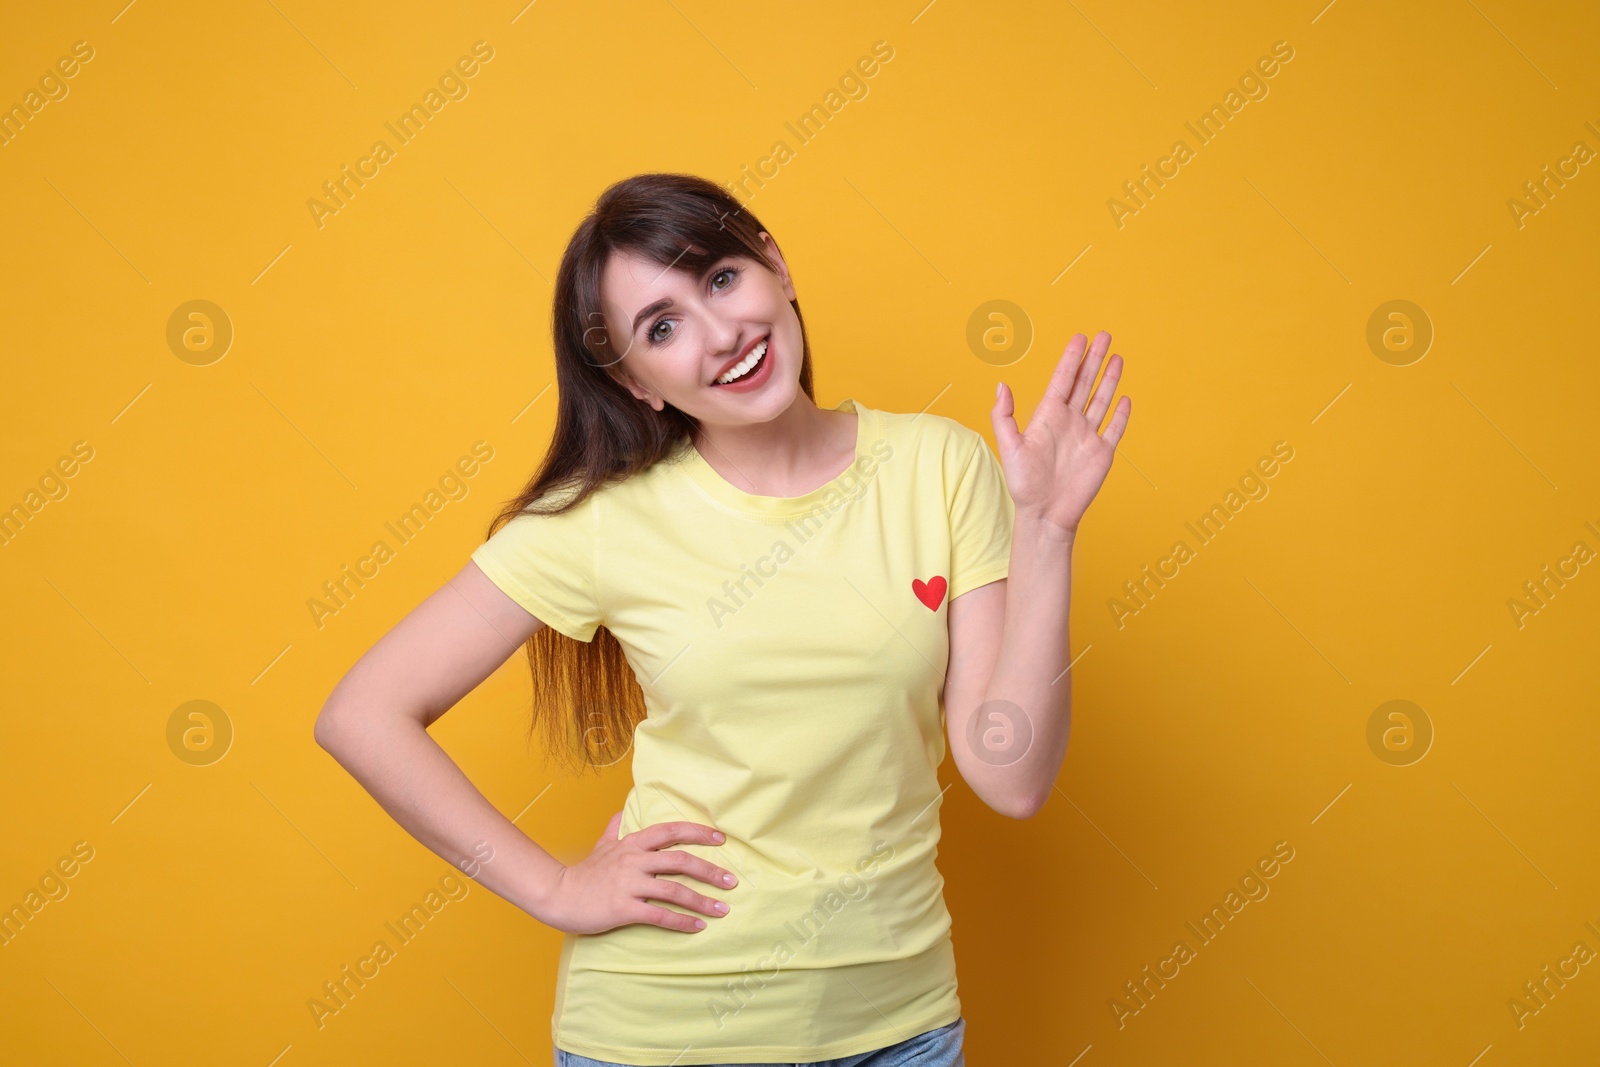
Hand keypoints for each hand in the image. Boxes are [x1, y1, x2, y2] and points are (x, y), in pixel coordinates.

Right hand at [541, 811, 737, 934]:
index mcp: (632, 844)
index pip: (671, 831)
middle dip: (710, 871)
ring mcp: (629, 884)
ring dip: (702, 900)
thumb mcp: (601, 846)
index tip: (721, 839)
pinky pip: (660, 915)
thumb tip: (622, 812)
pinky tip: (698, 926)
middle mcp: (634, 861)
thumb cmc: (583, 873)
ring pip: (674, 890)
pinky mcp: (624, 908)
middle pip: (681, 861)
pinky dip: (682, 921)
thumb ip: (614, 828)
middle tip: (731, 882)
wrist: (558, 895)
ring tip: (722, 909)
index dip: (698, 832)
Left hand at [992, 330, 1130, 537]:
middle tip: (1104, 335)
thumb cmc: (1024, 484)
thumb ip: (1003, 416)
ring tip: (1117, 356)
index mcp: (1048, 416)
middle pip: (1085, 382)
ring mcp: (1087, 436)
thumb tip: (1001, 385)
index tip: (1080, 337)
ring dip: (1109, 378)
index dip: (1072, 358)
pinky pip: (1115, 428)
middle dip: (1094, 358)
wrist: (1045, 513)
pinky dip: (1121, 413)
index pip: (1063, 379)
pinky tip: (1125, 397)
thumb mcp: (1009, 447)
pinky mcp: (1102, 452)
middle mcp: (1070, 421)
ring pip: (1101, 400)